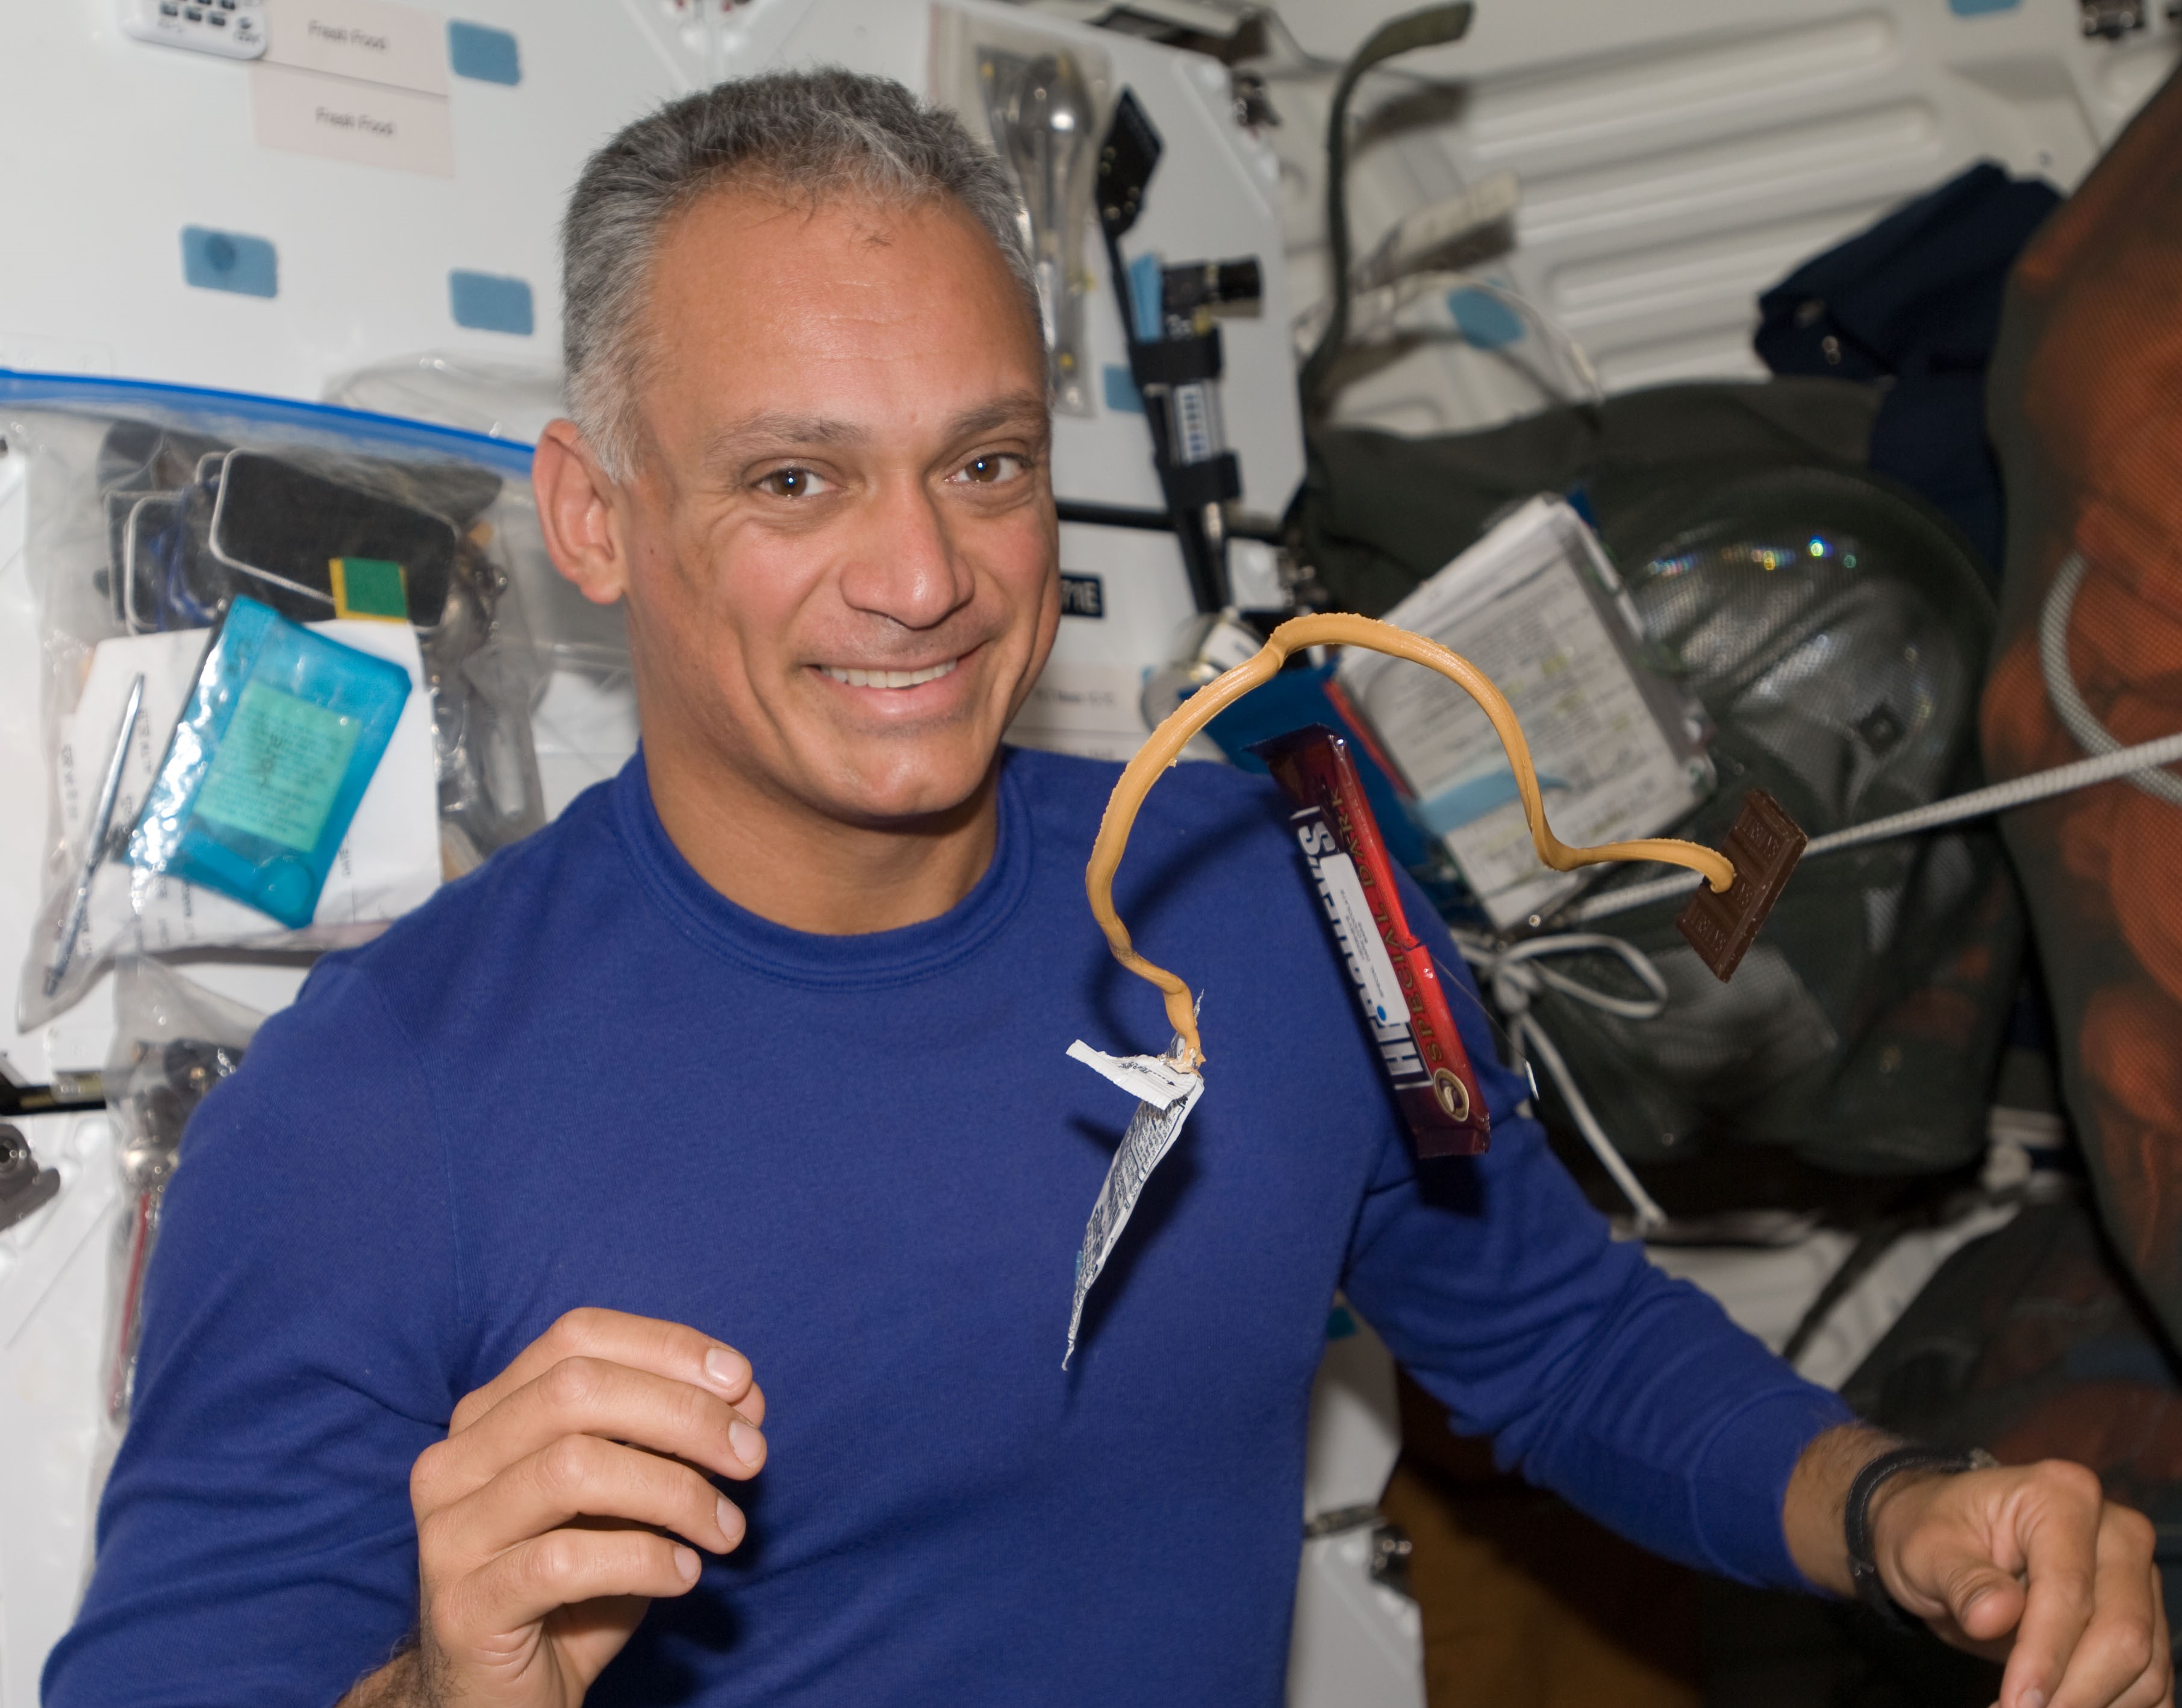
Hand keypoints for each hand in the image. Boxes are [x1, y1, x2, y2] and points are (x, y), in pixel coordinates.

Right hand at [343, 1308, 766, 1707]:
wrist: (505, 1696)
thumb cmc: (576, 1584)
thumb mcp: (631, 1498)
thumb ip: (674, 1439)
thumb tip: (747, 1394)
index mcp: (489, 1414)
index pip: (577, 1336)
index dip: (666, 1346)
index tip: (741, 1381)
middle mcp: (455, 1461)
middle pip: (576, 1390)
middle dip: (683, 1414)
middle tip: (751, 1456)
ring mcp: (450, 1534)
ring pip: (572, 1468)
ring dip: (675, 1491)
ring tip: (727, 1530)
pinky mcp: (464, 1607)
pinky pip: (564, 1561)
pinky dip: (644, 1559)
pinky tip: (684, 1575)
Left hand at [1872, 1456, 2169, 1707]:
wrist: (1944, 1537)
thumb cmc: (1933, 1533)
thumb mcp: (1926, 1549)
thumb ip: (1963, 1581)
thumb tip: (1995, 1616)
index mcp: (2062, 1496)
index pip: (2069, 1592)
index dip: (2045, 1657)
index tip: (2015, 1704)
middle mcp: (2116, 1532)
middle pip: (2123, 1634)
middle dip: (2075, 1693)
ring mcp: (2138, 1578)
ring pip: (2146, 1667)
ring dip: (2092, 1706)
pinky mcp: (2145, 1619)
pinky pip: (2151, 1681)